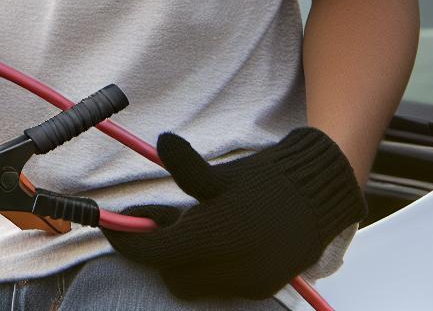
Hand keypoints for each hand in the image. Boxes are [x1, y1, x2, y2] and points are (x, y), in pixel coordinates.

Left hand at [103, 128, 365, 299]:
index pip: (155, 252)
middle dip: (157, 251)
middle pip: (170, 274)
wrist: (320, 197)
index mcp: (218, 238)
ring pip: (193, 283)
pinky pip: (218, 284)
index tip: (112, 225)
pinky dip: (206, 267)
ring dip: (181, 260)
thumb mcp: (223, 174)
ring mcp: (249, 282)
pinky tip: (210, 238)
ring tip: (187, 224)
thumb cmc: (268, 181)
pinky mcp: (261, 288)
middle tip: (157, 220)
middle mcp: (233, 268)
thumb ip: (187, 168)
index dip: (128, 240)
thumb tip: (162, 144)